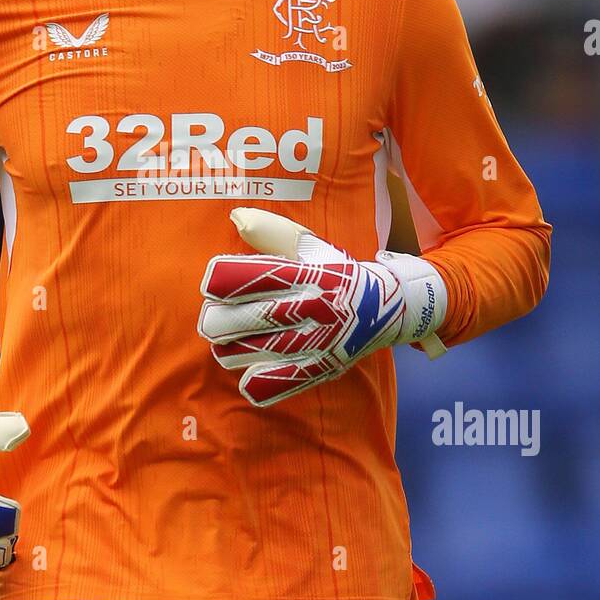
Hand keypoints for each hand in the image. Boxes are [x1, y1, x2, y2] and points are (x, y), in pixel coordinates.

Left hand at [198, 208, 446, 406]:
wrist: (389, 308)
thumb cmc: (336, 273)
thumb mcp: (312, 247)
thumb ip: (273, 233)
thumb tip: (236, 217)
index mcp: (310, 273)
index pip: (258, 275)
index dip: (224, 280)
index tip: (210, 283)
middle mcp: (316, 306)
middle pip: (250, 317)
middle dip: (218, 320)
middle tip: (211, 320)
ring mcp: (320, 341)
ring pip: (257, 352)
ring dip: (231, 350)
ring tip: (225, 344)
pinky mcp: (324, 368)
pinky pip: (280, 382)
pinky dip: (257, 383)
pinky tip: (247, 377)